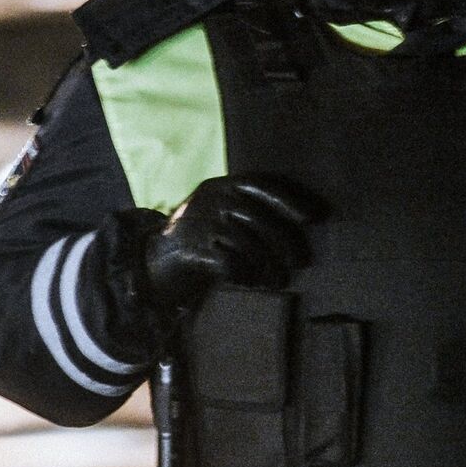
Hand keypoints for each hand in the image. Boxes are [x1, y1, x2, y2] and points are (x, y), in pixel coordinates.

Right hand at [142, 175, 322, 314]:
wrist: (151, 260)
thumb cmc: (200, 238)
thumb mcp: (220, 212)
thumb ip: (250, 209)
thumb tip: (302, 223)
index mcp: (222, 186)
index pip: (263, 185)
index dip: (291, 200)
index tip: (315, 217)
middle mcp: (212, 199)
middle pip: (261, 218)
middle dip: (286, 242)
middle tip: (301, 262)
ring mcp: (201, 222)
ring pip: (249, 244)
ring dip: (268, 266)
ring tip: (278, 280)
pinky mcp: (192, 250)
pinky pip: (231, 264)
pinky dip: (244, 275)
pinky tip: (248, 281)